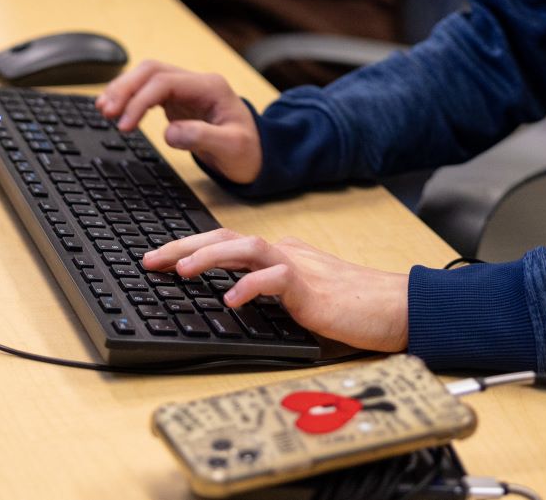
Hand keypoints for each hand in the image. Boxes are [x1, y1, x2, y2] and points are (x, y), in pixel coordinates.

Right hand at [95, 60, 259, 183]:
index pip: (165, 82)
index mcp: (210, 87)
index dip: (140, 101)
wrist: (256, 154)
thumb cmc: (248, 150)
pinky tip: (116, 109)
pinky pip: (148, 90)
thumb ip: (202, 137)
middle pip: (152, 71)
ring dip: (123, 89)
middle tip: (106, 111)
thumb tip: (169, 133)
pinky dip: (130, 97)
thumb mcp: (232, 147)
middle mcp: (196, 83)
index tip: (125, 125)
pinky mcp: (178, 100)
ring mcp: (186, 89)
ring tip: (104, 109)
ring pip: (147, 76)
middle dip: (125, 88)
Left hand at [143, 230, 409, 353]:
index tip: (159, 260)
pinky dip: (251, 286)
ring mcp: (297, 266)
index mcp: (278, 255)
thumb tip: (229, 298)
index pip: (225, 244)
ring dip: (210, 257)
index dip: (189, 248)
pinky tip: (231, 299)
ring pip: (247, 247)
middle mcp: (283, 253)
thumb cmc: (351, 308)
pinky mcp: (312, 287)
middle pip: (226, 238)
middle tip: (150, 260)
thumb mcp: (296, 300)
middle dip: (184, 246)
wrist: (395, 308)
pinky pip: (276, 279)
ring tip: (181, 271)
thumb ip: (267, 294)